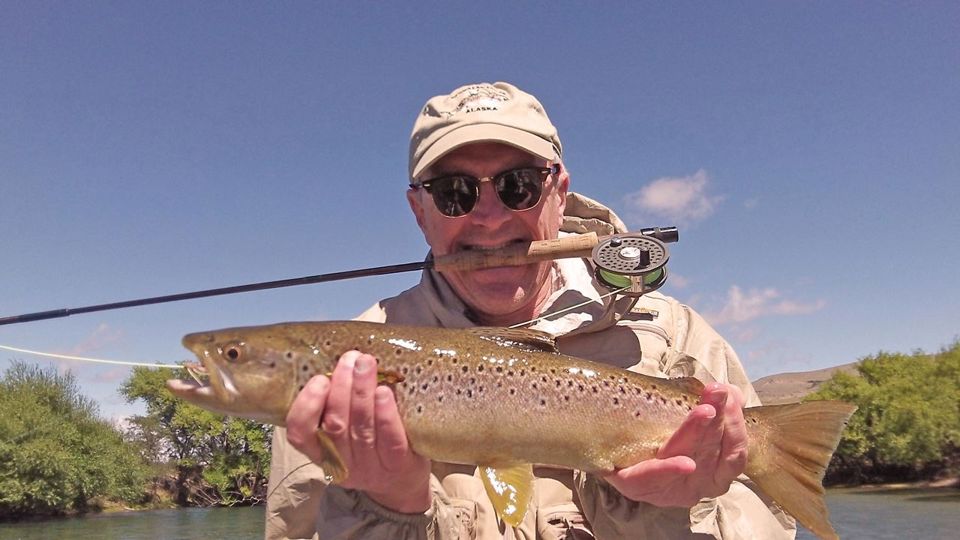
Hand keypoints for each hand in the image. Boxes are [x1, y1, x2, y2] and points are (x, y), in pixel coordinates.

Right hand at [285, 350, 431, 512]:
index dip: (306, 407)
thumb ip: (336, 405)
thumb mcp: (344, 433)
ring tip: (367, 364)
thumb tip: (341, 359)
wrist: (402, 484)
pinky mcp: (397, 465)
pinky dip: (385, 415)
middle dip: (341, 387)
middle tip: (351, 358)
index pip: (300, 435)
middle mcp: (342, 463)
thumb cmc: (370, 446)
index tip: (319, 379)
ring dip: (362, 393)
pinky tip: (384, 392)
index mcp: (321, 453)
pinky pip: (389, 440)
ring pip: (361, 428)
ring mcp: (370, 467)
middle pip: (336, 425)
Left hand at [604, 383, 747, 506]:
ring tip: (704, 412)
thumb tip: (732, 392)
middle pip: (712, 452)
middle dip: (716, 421)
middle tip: (716, 392)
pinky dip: (668, 470)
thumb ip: (716, 407)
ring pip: (686, 459)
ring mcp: (671, 488)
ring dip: (696, 434)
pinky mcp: (638, 486)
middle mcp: (700, 484)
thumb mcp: (694, 420)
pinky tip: (685, 465)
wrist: (619, 456)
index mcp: (717, 470)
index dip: (736, 424)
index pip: (734, 450)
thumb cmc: (666, 438)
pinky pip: (651, 479)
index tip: (728, 394)